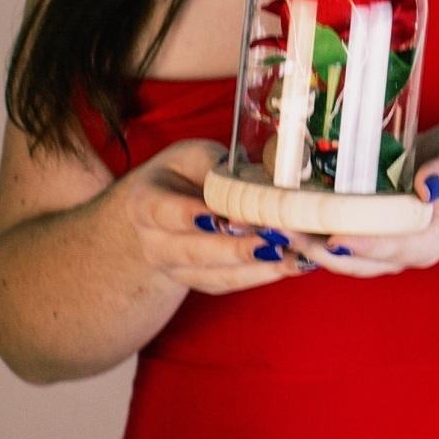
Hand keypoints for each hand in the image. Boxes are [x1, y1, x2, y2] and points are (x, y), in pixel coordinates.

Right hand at [115, 138, 315, 290]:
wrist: (168, 202)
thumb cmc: (187, 172)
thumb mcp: (196, 155)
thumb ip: (218, 166)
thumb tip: (261, 176)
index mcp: (145, 203)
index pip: (162, 212)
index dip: (188, 215)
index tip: (217, 216)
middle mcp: (154, 243)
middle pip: (192, 252)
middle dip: (235, 248)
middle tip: (272, 240)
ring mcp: (175, 269)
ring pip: (214, 275)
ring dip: (256, 268)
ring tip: (292, 257)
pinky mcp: (201, 281)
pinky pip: (230, 283)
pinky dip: (262, 275)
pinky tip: (292, 264)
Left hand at [289, 121, 438, 277]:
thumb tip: (429, 187)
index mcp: (428, 240)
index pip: (391, 248)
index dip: (361, 245)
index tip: (331, 238)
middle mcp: (405, 251)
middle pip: (357, 260)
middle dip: (318, 249)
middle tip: (282, 230)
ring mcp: (386, 246)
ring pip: (342, 257)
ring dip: (306, 245)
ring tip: (273, 228)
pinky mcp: (371, 234)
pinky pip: (339, 242)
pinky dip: (312, 235)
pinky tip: (286, 221)